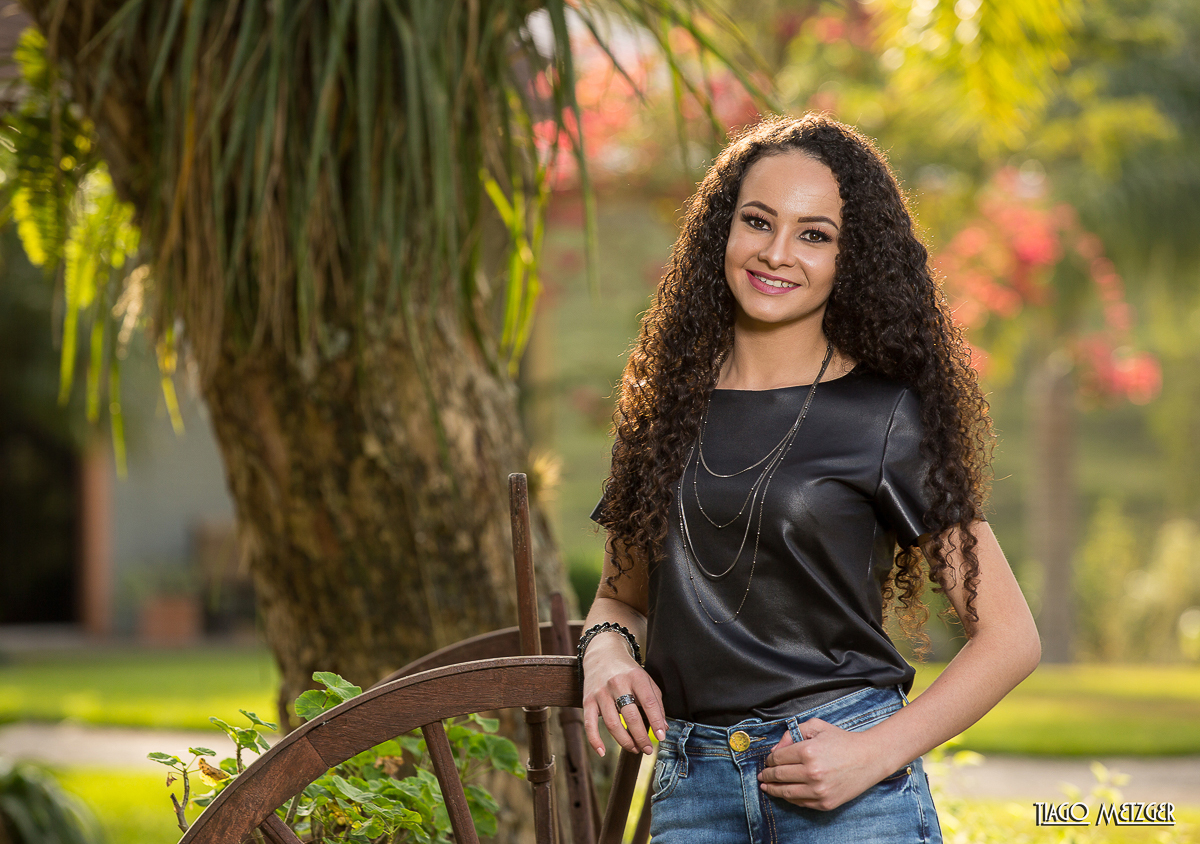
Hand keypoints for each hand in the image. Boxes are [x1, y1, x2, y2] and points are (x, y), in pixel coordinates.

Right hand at [581, 634, 666, 756]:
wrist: (602, 654)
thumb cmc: (628, 672)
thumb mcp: (646, 680)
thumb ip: (656, 703)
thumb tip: (662, 729)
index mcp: (635, 677)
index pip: (648, 703)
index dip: (656, 722)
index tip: (661, 737)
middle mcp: (617, 684)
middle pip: (630, 716)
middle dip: (641, 737)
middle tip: (648, 749)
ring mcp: (601, 693)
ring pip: (613, 724)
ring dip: (625, 741)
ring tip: (635, 749)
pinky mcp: (587, 700)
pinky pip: (589, 724)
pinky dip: (595, 740)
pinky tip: (602, 752)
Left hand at [758, 718, 891, 810]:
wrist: (869, 758)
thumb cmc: (842, 741)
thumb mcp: (816, 726)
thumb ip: (792, 733)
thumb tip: (775, 750)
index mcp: (808, 751)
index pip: (778, 758)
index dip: (769, 759)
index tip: (768, 760)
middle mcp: (812, 772)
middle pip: (779, 775)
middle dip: (767, 775)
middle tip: (762, 775)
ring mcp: (819, 790)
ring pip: (786, 792)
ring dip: (773, 789)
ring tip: (766, 786)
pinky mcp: (825, 803)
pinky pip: (800, 802)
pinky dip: (789, 798)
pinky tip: (785, 793)